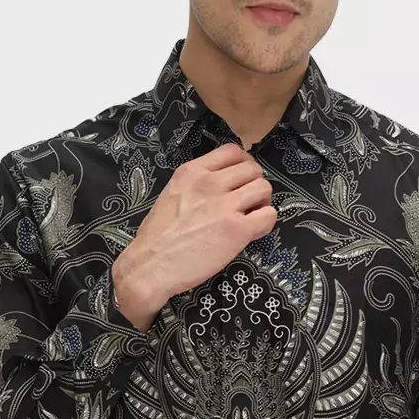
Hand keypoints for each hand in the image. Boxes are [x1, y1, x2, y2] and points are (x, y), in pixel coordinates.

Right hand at [116, 141, 276, 312]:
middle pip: (253, 169)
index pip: (232, 151)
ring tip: (250, 218)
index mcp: (192, 172)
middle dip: (254, 185)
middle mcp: (209, 183)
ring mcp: (224, 206)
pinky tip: (252, 232)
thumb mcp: (172, 195)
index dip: (243, 166)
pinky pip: (268, 215)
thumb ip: (196, 185)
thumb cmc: (157, 238)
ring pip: (264, 188)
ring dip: (262, 203)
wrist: (150, 267)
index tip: (240, 181)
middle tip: (247, 204)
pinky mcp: (236, 230)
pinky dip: (265, 223)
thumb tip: (221, 187)